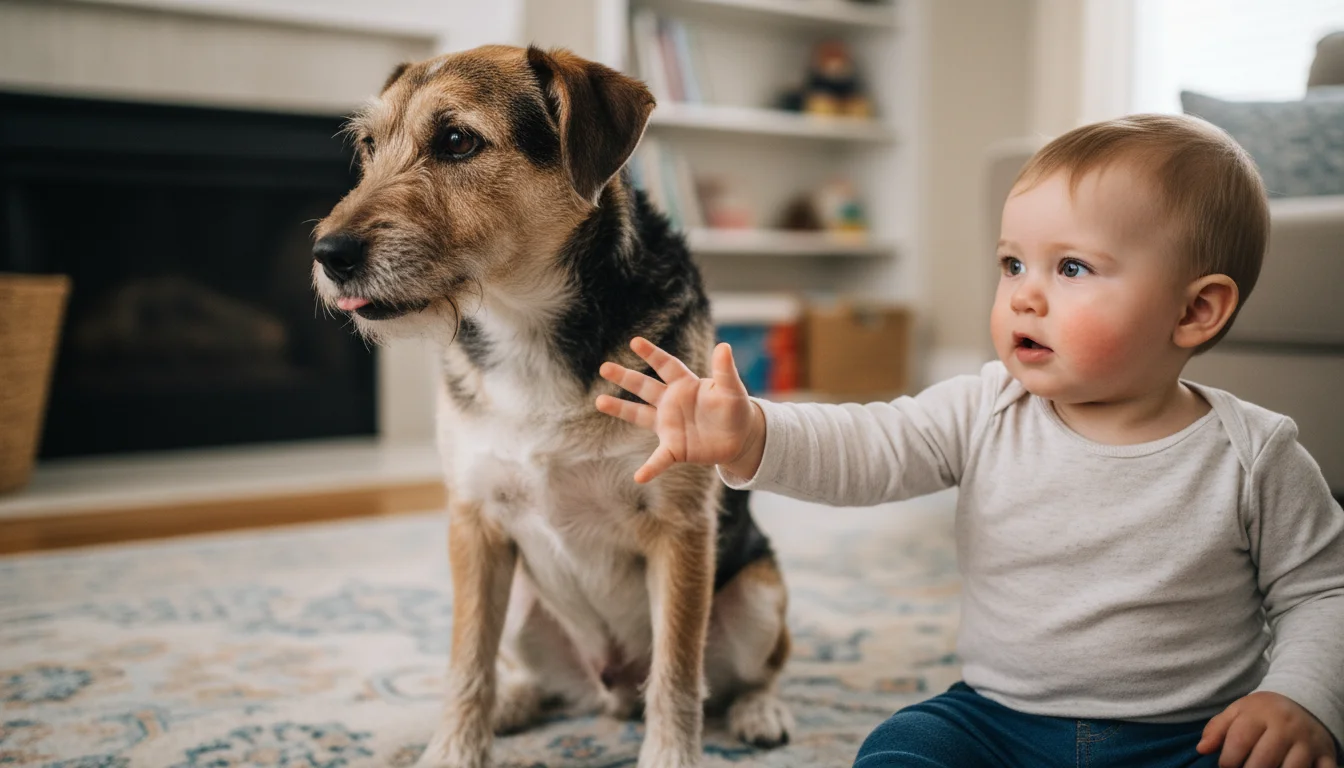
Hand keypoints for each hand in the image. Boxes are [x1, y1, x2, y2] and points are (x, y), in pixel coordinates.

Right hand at [596, 337, 764, 483]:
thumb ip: (725, 371)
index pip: (666, 366)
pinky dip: (650, 468)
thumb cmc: (735, 409)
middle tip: (604, 367)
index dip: (652, 354)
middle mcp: (672, 402)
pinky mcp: (675, 448)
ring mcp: (669, 425)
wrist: (740, 438)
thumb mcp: (732, 389)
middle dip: (626, 377)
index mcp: (686, 385)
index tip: (635, 342)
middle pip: (645, 386)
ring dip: (621, 409)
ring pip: (640, 415)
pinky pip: (659, 459)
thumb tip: (724, 346)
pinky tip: (639, 477)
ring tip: (599, 401)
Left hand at [1197, 691, 1338, 767]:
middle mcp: (1285, 726)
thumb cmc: (1264, 712)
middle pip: (1264, 761)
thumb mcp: (1238, 712)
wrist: (1305, 700)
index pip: (1239, 741)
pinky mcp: (1326, 753)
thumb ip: (1217, 729)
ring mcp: (1308, 741)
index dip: (1228, 760)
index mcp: (1259, 714)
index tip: (1226, 766)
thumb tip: (1202, 749)